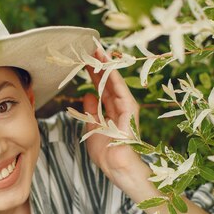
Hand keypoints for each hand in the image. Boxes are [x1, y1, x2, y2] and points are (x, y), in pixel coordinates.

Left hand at [83, 48, 143, 186]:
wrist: (116, 165)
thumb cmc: (106, 152)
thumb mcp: (92, 127)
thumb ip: (91, 111)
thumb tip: (88, 95)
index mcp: (110, 110)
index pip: (100, 87)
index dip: (92, 73)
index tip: (84, 59)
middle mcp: (119, 105)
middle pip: (106, 80)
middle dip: (97, 64)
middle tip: (88, 47)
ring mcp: (125, 106)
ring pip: (113, 80)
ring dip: (105, 65)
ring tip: (95, 49)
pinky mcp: (129, 108)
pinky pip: (119, 88)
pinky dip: (112, 75)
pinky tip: (105, 63)